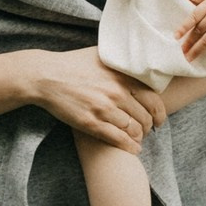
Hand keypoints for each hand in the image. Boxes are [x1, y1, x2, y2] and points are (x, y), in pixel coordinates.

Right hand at [30, 47, 164, 153]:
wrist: (45, 76)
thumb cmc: (72, 63)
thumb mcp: (101, 55)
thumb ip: (121, 60)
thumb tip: (137, 60)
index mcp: (122, 76)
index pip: (153, 99)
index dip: (159, 114)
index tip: (159, 120)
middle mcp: (117, 92)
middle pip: (145, 118)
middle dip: (149, 128)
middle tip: (147, 131)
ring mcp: (104, 109)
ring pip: (133, 130)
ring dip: (138, 138)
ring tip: (137, 139)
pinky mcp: (91, 123)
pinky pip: (118, 139)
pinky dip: (129, 147)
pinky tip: (133, 150)